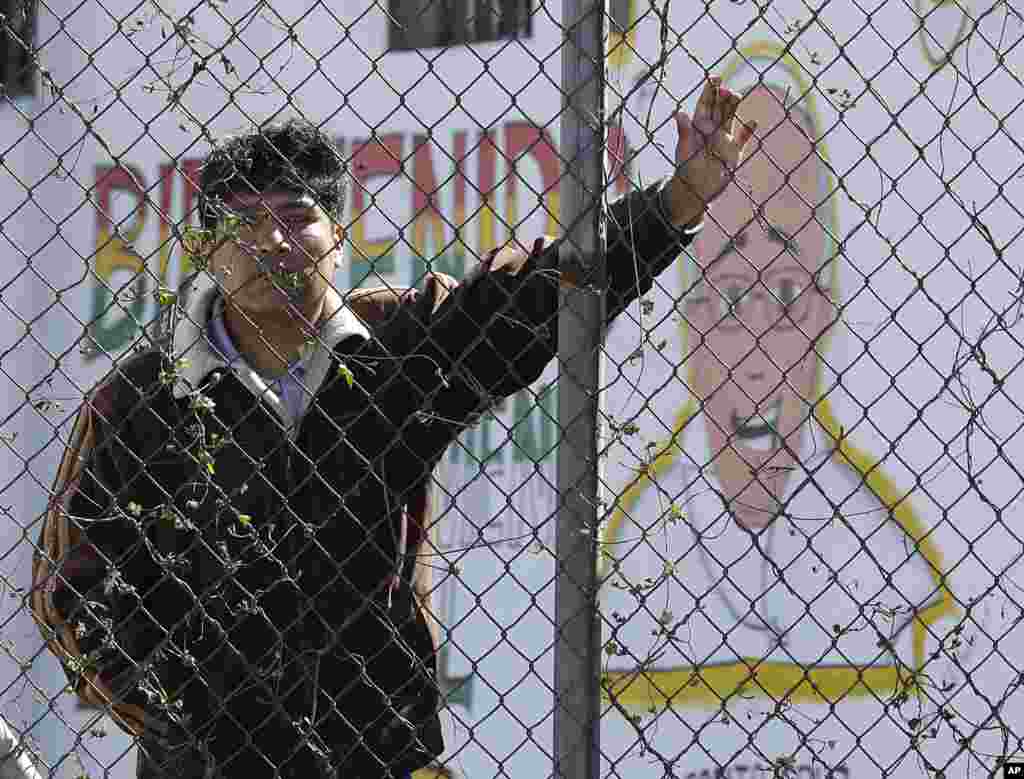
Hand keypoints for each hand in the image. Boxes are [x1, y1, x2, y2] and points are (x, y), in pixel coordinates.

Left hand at [664, 76, 757, 227]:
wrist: (695, 190)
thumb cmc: (686, 168)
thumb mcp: (684, 149)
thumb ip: (684, 131)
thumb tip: (679, 112)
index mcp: (699, 126)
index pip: (705, 104)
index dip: (709, 91)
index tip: (714, 78)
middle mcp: (713, 129)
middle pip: (720, 107)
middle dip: (723, 95)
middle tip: (725, 88)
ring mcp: (725, 139)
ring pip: (731, 118)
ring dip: (734, 107)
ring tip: (736, 95)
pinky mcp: (734, 152)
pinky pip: (743, 139)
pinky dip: (748, 132)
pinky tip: (752, 123)